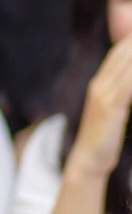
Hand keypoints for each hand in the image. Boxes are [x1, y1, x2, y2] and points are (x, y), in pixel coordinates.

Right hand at [70, 32, 131, 175]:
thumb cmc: (103, 139)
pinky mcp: (112, 108)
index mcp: (99, 84)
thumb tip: (128, 82)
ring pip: (129, 64)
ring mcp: (104, 96)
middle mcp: (99, 86)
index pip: (120, 51)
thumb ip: (122, 94)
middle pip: (125, 52)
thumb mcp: (111, 111)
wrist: (87, 161)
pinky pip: (129, 84)